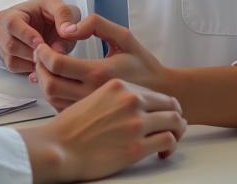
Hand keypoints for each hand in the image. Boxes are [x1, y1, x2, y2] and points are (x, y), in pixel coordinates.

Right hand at [0, 0, 81, 72]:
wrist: (48, 25)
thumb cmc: (49, 14)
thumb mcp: (60, 7)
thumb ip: (65, 15)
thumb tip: (68, 31)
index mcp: (11, 13)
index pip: (12, 24)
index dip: (27, 35)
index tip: (42, 43)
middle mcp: (2, 29)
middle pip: (10, 45)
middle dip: (32, 52)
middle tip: (49, 53)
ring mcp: (3, 45)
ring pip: (12, 60)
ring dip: (32, 62)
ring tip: (47, 56)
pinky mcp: (8, 59)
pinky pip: (15, 69)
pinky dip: (30, 69)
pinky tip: (41, 62)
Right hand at [16, 79, 184, 182]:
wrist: (60, 146)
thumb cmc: (72, 127)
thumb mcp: (93, 97)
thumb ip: (114, 98)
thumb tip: (128, 107)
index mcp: (118, 85)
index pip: (154, 92)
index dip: (162, 105)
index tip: (161, 114)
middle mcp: (130, 100)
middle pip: (170, 104)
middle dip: (175, 116)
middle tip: (173, 127)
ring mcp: (135, 123)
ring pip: (175, 121)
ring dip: (176, 131)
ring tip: (171, 139)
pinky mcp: (137, 147)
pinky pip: (168, 141)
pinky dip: (170, 147)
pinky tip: (162, 152)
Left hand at [32, 13, 166, 110]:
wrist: (161, 95)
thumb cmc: (142, 63)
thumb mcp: (124, 36)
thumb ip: (96, 24)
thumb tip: (69, 28)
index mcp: (99, 73)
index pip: (58, 64)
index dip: (43, 53)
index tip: (41, 45)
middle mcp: (92, 94)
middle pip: (50, 84)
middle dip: (38, 67)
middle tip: (39, 55)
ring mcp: (91, 108)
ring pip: (52, 99)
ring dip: (43, 81)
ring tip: (45, 66)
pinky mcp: (91, 118)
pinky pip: (61, 108)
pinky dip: (52, 95)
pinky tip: (57, 81)